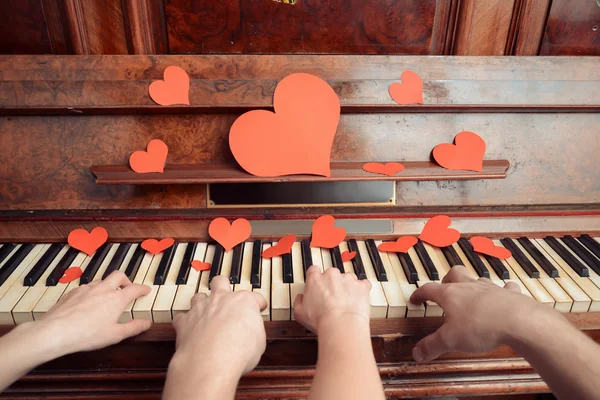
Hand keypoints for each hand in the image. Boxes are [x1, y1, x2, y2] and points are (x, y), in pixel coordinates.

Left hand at [35, 270, 150, 357]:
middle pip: (119, 276)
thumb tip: (146, 323)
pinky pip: (86, 287)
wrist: (56, 331)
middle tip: (128, 288)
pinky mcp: (72, 292)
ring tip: (107, 296)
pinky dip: (92, 291)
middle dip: (126, 280)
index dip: (142, 289)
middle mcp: (103, 289)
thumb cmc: (87, 334)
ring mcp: (86, 289)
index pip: (135, 288)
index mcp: (116, 299)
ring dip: (108, 285)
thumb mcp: (115, 335)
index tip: (146, 290)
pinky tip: (88, 302)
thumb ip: (133, 327)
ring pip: (102, 280)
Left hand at [172, 276, 266, 374]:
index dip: (258, 304)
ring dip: (202, 303)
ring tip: (205, 313)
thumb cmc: (239, 350)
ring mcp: (201, 308)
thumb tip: (251, 333)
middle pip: (220, 282)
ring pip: (198, 296)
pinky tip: (188, 328)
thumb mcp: (259, 341)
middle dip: (223, 286)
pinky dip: (184, 322)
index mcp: (243, 301)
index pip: (254, 297)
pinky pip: (181, 317)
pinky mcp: (185, 321)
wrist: (212, 359)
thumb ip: (254, 330)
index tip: (259, 308)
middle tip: (226, 295)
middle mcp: (221, 299)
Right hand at [294, 266, 371, 333]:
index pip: (313, 270)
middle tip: (332, 297)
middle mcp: (332, 275)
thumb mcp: (299, 313)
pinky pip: (364, 284)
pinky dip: (362, 290)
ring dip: (347, 287)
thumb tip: (300, 297)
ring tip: (346, 301)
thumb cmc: (320, 320)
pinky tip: (359, 299)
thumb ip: (298, 301)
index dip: (315, 277)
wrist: (341, 325)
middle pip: (332, 274)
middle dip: (332, 284)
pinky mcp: (362, 286)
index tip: (318, 285)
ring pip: (348, 278)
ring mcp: (348, 279)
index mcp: (315, 279)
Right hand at [409, 265, 553, 361]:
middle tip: (445, 289)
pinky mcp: (510, 294)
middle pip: (455, 274)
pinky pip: (506, 287)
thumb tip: (416, 353)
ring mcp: (490, 288)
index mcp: (450, 294)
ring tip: (472, 296)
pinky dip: (504, 291)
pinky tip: (504, 296)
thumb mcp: (450, 340)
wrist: (519, 321)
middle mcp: (469, 287)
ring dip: (473, 285)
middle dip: (447, 279)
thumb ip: (432, 346)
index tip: (415, 299)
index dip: (419, 294)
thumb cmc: (481, 327)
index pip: (429, 289)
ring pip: (478, 279)